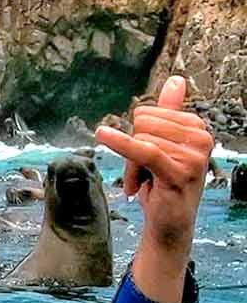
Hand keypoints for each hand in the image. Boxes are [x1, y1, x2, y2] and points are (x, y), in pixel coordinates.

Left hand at [95, 76, 212, 302]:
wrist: (168, 222)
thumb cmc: (163, 182)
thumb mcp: (164, 144)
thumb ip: (169, 111)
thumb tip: (176, 80)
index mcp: (198, 127)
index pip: (147, 114)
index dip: (136, 135)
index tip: (145, 157)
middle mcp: (201, 139)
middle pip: (142, 125)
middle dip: (131, 150)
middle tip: (142, 173)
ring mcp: (193, 158)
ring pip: (138, 141)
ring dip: (131, 166)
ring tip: (144, 182)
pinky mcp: (178, 173)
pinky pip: (143, 150)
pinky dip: (120, 143)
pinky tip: (101, 134)